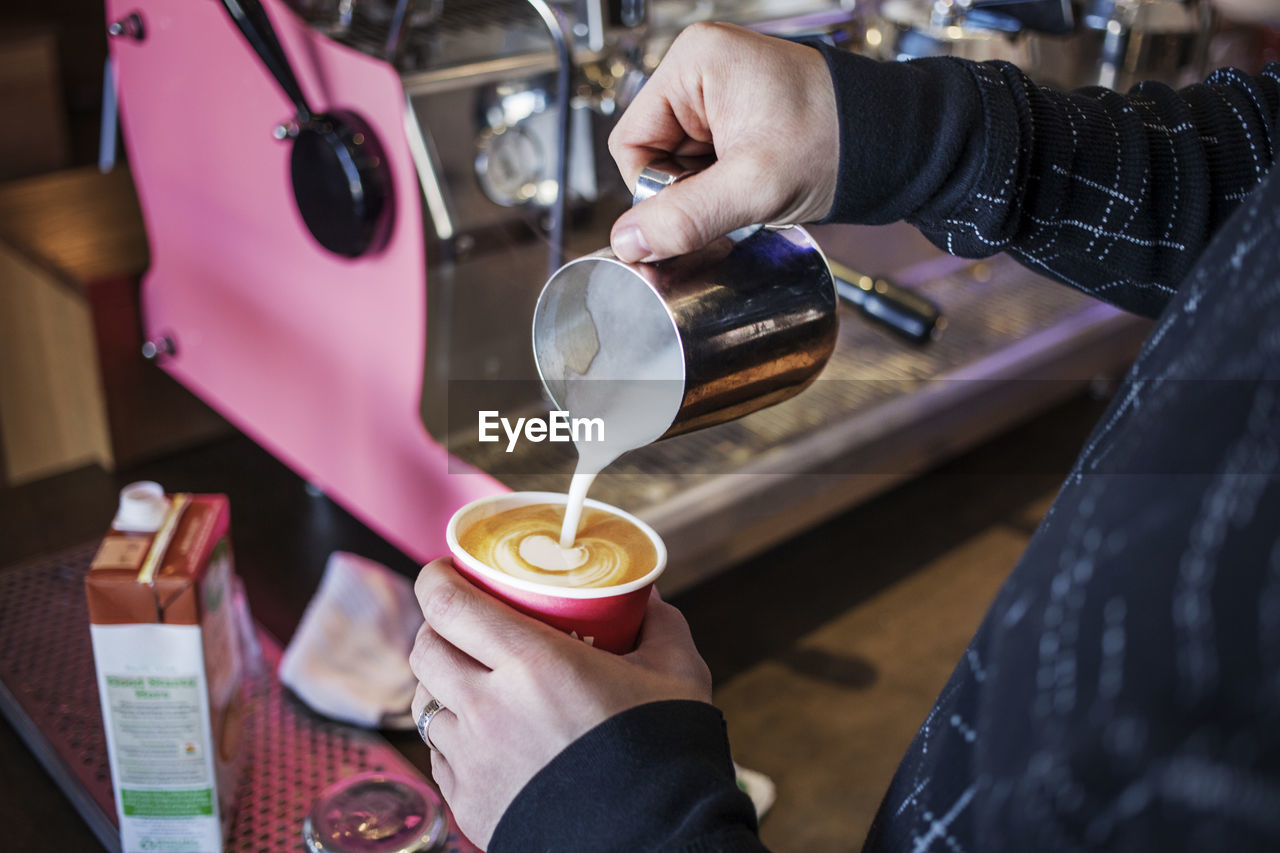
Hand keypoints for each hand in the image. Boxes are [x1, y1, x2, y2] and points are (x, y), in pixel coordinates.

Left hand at [409, 559, 712, 849]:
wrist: (656, 842)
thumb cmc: (666, 757)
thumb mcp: (676, 675)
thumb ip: (659, 626)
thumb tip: (650, 599)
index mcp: (533, 663)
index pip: (447, 604)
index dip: (436, 578)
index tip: (446, 571)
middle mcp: (488, 708)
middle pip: (424, 648)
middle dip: (438, 628)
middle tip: (466, 624)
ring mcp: (472, 760)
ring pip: (426, 703)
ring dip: (444, 684)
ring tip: (477, 682)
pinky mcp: (469, 803)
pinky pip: (440, 757)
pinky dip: (456, 739)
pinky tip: (489, 737)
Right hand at [608, 22, 838, 261]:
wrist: (892, 144)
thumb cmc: (838, 140)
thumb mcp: (754, 186)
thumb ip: (686, 216)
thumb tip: (628, 242)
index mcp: (694, 62)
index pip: (630, 144)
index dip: (655, 188)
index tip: (698, 204)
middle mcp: (701, 70)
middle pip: (654, 156)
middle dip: (687, 190)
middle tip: (734, 195)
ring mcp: (718, 95)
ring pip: (679, 166)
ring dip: (707, 191)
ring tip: (751, 187)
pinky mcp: (735, 118)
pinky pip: (704, 165)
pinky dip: (723, 187)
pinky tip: (753, 184)